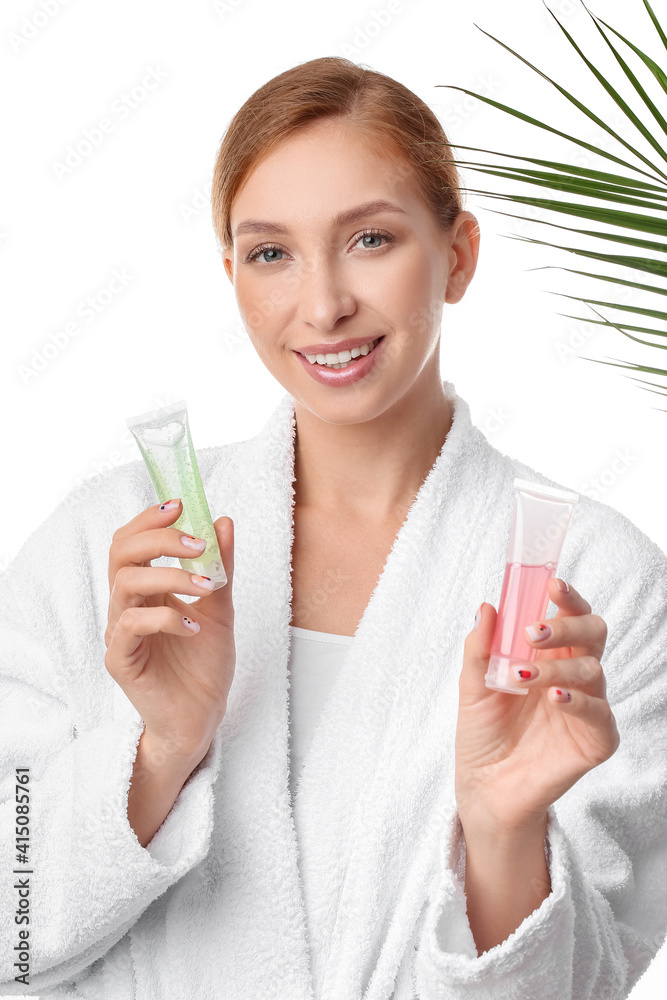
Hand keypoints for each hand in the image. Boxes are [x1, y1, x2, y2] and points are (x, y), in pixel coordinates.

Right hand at [104, 499, 235, 764]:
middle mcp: (126, 607)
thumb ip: (220, 566)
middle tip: (197, 544)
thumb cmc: (205, 664)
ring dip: (171, 577)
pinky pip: (131, 626)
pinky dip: (167, 617)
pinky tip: (194, 627)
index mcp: (145, 590)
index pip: (131, 542)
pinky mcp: (121, 661)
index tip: (182, 506)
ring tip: (207, 587)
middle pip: (122, 554)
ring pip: (126, 585)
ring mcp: (120, 633)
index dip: (150, 520)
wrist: (202, 716)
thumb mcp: (220, 607)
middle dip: (160, 540)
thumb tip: (222, 520)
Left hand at [454, 578, 620, 834]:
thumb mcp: (472, 685)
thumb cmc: (483, 732)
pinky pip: (600, 714)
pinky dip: (579, 702)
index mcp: (550, 655)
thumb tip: (486, 606)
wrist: (483, 786)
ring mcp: (587, 707)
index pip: (570, 615)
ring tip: (522, 676)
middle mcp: (573, 675)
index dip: (568, 597)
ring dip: (557, 667)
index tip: (552, 583)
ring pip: (592, 670)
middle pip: (592, 633)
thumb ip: (480, 647)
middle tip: (533, 632)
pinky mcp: (596, 740)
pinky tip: (554, 698)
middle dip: (567, 625)